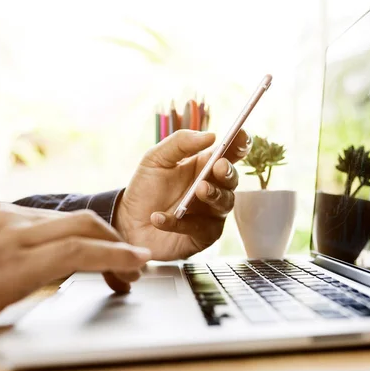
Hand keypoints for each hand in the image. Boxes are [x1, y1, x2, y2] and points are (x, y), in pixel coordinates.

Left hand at [0, 203, 150, 343]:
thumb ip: (40, 282)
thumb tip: (76, 270)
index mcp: (9, 265)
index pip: (80, 251)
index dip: (117, 256)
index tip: (140, 264)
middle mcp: (7, 232)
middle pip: (81, 225)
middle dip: (115, 242)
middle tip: (132, 266)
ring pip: (65, 218)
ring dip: (93, 236)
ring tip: (104, 259)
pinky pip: (41, 216)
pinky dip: (66, 230)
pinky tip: (71, 246)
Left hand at [114, 129, 250, 259]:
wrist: (128, 222)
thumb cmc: (146, 189)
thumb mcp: (156, 159)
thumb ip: (180, 143)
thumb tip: (211, 136)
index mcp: (205, 166)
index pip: (230, 153)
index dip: (240, 144)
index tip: (241, 135)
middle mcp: (214, 188)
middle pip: (231, 179)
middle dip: (228, 172)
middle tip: (219, 167)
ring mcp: (211, 213)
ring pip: (224, 203)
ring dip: (213, 195)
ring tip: (199, 189)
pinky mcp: (203, 236)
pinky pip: (199, 228)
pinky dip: (179, 223)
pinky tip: (159, 218)